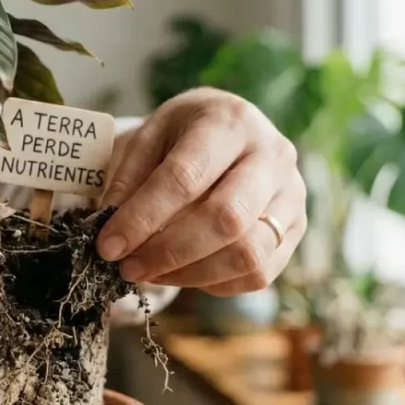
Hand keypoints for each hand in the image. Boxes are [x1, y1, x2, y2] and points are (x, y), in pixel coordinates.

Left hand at [96, 88, 306, 295]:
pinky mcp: (296, 228)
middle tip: (127, 267)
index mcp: (230, 122)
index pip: (186, 177)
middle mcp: (273, 155)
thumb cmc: (184, 134)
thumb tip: (111, 230)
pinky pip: (260, 272)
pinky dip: (216, 283)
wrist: (232, 130)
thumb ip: (129, 179)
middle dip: (168, 252)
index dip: (143, 218)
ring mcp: (292, 194)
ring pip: (248, 253)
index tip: (108, 246)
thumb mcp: (150, 137)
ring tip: (149, 273)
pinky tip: (183, 272)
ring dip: (191, 274)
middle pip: (226, 219)